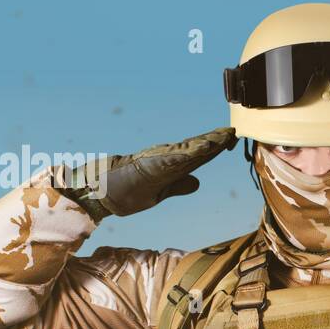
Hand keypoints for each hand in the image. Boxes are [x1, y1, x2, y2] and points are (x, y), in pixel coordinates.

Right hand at [61, 127, 237, 219]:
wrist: (97, 197)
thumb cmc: (124, 194)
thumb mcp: (159, 193)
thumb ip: (178, 186)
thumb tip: (198, 183)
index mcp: (168, 168)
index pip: (197, 157)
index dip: (215, 148)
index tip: (232, 139)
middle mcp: (163, 161)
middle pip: (194, 149)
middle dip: (214, 141)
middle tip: (233, 131)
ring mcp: (155, 163)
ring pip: (185, 151)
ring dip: (204, 144)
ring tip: (222, 137)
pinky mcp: (146, 167)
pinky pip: (169, 160)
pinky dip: (186, 154)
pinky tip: (200, 149)